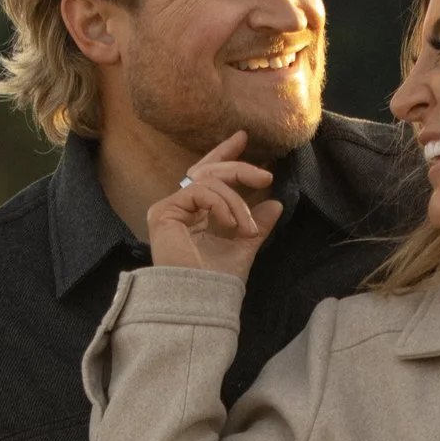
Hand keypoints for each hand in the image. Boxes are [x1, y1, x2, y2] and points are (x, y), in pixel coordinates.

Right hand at [145, 132, 282, 277]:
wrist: (202, 301)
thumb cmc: (218, 282)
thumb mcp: (245, 246)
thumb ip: (257, 224)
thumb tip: (275, 203)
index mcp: (196, 214)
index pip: (209, 175)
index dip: (224, 154)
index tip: (243, 138)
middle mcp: (179, 208)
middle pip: (207, 170)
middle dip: (238, 168)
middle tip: (266, 176)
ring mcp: (169, 209)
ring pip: (208, 180)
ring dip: (237, 201)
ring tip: (248, 228)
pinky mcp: (164, 212)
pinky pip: (200, 191)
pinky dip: (223, 204)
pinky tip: (233, 225)